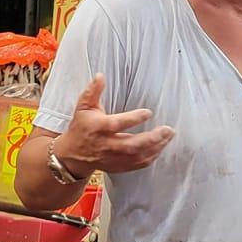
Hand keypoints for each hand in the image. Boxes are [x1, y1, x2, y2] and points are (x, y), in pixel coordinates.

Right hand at [54, 75, 174, 176]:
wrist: (72, 155)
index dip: (134, 118)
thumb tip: (100, 76)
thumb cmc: (81, 128)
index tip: (149, 112)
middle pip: (131, 145)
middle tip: (168, 130)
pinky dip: (151, 158)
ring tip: (168, 137)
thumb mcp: (83, 107)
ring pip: (137, 156)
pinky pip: (137, 165)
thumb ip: (93, 91)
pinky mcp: (118, 166)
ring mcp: (113, 158)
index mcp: (99, 127)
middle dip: (152, 138)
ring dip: (155, 148)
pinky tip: (160, 148)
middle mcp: (107, 144)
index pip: (118, 124)